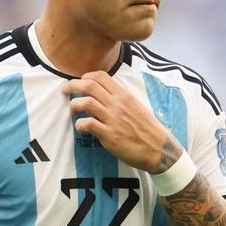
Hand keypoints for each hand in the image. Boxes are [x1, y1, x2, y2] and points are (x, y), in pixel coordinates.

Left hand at [62, 71, 180, 173]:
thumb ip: (120, 99)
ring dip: (74, 105)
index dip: (85, 77)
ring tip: (72, 111)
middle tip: (66, 91)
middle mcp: (117, 104)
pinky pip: (88, 124)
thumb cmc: (147, 129)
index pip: (100, 76)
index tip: (80, 83)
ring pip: (85, 102)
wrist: (158, 148)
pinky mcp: (109, 135)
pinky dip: (79, 124)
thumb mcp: (136, 106)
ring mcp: (113, 119)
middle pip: (89, 85)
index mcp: (124, 95)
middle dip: (72, 86)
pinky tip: (81, 128)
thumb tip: (105, 94)